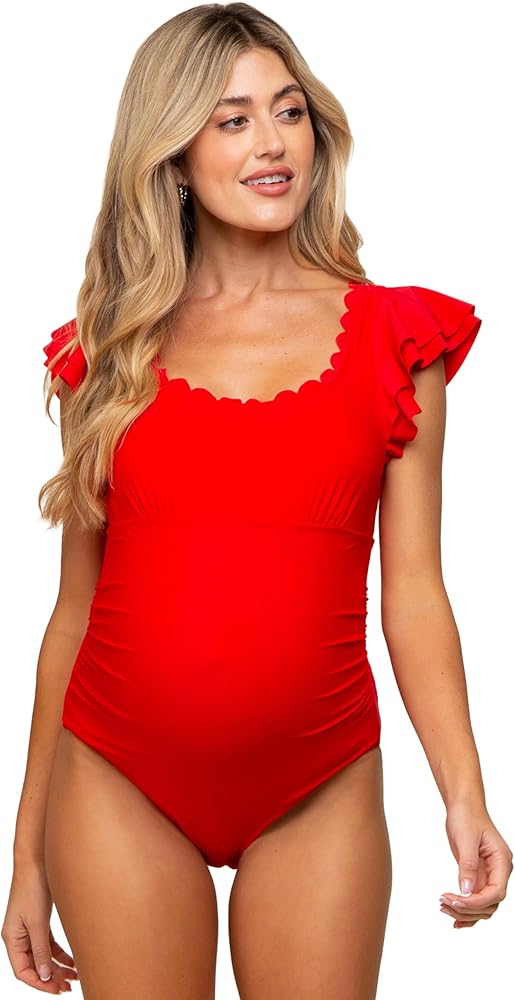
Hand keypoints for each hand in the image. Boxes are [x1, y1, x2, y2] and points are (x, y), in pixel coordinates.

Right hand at [1, 860, 78, 992]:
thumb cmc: (32, 888)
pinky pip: (48, 944)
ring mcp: (29, 929)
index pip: (23, 971)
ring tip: (75, 976)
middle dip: (51, 978)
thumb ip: (40, 950)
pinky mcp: (40, 921)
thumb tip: (45, 976)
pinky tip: (72, 960)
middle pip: (34, 965)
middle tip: (69, 986)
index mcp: (12, 939)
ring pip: (43, 956)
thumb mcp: (37, 922)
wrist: (37, 860)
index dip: (39, 983)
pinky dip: (60, 953)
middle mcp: (19, 937)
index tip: (56, 989)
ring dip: (58, 967)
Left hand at [439, 802, 513, 927]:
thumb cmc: (467, 816)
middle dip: (468, 908)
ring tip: (443, 906)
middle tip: (444, 903)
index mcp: (502, 862)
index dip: (477, 902)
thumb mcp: (466, 840)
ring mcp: (489, 875)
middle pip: (490, 904)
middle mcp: (498, 871)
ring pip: (483, 905)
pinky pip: (475, 899)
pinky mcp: (478, 876)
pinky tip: (452, 914)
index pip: (496, 892)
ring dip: (464, 911)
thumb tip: (467, 891)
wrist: (463, 806)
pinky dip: (466, 909)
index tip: (456, 901)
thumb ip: (467, 866)